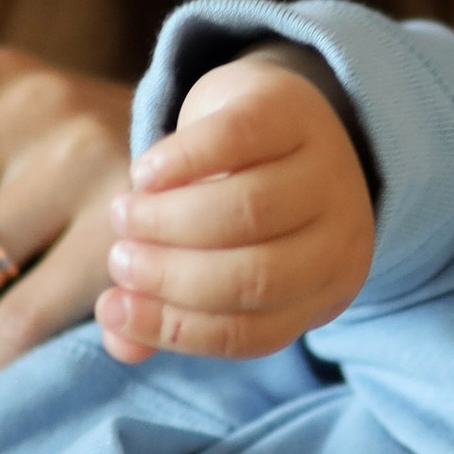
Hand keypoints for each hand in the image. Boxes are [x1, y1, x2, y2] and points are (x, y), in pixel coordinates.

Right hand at [99, 49, 376, 367]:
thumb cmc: (243, 202)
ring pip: (250, 210)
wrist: (282, 114)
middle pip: (256, 275)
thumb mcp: (221, 258)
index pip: (253, 332)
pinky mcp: (291, 111)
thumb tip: (118, 343)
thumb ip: (173, 306)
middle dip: (174, 276)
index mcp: (324, 287)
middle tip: (120, 261)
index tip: (114, 310)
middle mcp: (339, 234)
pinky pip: (236, 140)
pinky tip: (145, 174)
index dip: (178, 327)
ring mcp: (325, 168)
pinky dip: (182, 161)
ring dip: (171, 221)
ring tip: (123, 218)